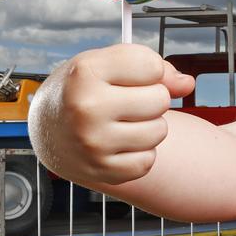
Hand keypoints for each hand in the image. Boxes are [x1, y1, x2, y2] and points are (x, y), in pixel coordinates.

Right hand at [29, 44, 194, 186]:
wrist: (48, 129)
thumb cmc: (84, 90)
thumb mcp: (108, 64)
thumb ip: (153, 67)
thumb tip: (187, 84)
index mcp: (85, 73)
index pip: (151, 66)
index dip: (148, 70)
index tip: (129, 75)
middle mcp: (85, 109)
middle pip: (160, 99)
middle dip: (151, 98)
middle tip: (126, 102)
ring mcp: (93, 143)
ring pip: (159, 131)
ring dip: (149, 126)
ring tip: (123, 122)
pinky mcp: (101, 171)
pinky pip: (148, 161)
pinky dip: (140, 153)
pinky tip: (119, 144)